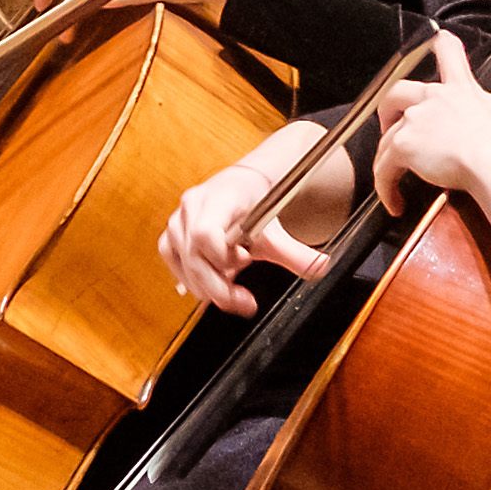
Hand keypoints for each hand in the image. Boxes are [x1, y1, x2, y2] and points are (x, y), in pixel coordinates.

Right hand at [158, 118, 342, 313]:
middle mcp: (192, 208)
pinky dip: (192, 280)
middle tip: (244, 301)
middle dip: (219, 287)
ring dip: (207, 284)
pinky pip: (174, 264)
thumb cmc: (255, 205)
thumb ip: (296, 253)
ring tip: (233, 284)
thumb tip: (320, 268)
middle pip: (194, 258)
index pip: (205, 233)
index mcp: (218, 199)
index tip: (245, 262)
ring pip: (183, 265)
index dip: (221, 257)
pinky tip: (212, 285)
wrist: (241, 188)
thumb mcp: (276, 229)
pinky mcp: (170, 237)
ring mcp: (177, 222)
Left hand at [373, 41, 490, 206]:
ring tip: (392, 177)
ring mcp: (415, 120)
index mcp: (460, 90)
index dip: (442, 45)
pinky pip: (384, 167)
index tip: (438, 38)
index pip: (449, 53)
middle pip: (397, 91)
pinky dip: (385, 185)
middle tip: (392, 128)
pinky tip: (394, 201)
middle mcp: (432, 99)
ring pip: (387, 134)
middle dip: (389, 108)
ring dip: (386, 156)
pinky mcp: (403, 145)